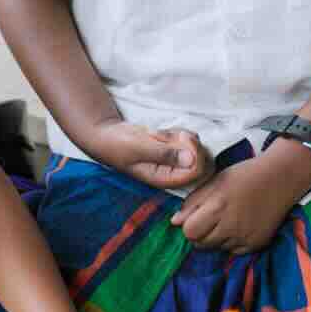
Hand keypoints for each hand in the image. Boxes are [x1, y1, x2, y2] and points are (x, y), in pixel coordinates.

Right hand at [89, 120, 211, 191]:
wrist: (108, 135)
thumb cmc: (119, 145)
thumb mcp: (140, 148)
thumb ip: (165, 153)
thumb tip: (191, 159)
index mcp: (166, 179)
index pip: (197, 172)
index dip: (195, 152)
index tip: (181, 137)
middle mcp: (174, 173)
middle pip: (202, 161)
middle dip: (191, 143)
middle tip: (173, 134)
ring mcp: (175, 161)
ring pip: (196, 147)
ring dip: (182, 135)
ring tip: (160, 134)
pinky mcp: (173, 149)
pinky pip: (189, 139)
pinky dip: (179, 131)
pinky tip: (162, 133)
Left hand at [170, 151, 307, 253]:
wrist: (280, 178)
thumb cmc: (244, 176)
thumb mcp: (215, 181)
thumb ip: (193, 202)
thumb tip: (174, 222)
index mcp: (218, 206)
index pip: (190, 231)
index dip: (189, 225)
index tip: (195, 216)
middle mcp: (231, 226)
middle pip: (201, 243)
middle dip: (200, 233)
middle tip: (210, 218)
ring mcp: (245, 238)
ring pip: (216, 248)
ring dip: (216, 238)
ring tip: (227, 219)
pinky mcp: (256, 245)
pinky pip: (233, 251)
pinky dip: (232, 242)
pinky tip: (240, 225)